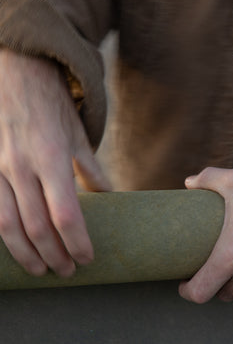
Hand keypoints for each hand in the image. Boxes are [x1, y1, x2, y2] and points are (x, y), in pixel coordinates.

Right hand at [0, 49, 109, 276]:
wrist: (16, 71)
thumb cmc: (52, 104)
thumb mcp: (78, 135)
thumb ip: (92, 171)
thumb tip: (111, 199)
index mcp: (52, 158)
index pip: (66, 215)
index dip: (76, 242)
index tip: (88, 259)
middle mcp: (22, 166)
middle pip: (37, 226)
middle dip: (54, 255)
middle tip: (68, 271)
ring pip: (7, 224)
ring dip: (26, 253)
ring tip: (41, 269)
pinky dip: (2, 234)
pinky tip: (14, 248)